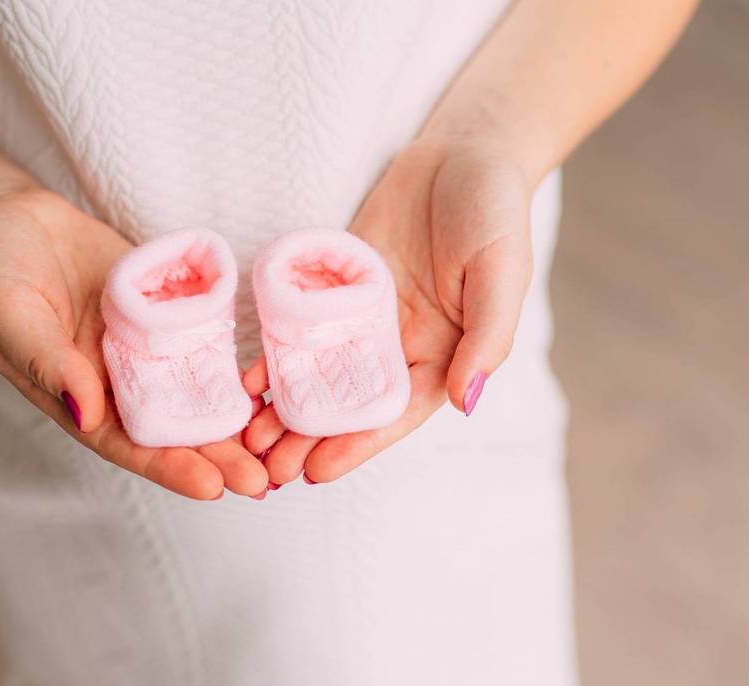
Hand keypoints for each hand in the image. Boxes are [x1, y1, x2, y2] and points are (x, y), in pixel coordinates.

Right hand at [0, 184, 269, 498]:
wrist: (6, 215)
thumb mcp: (6, 310)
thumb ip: (46, 360)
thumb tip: (87, 412)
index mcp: (72, 394)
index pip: (125, 443)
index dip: (169, 467)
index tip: (212, 488)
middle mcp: (112, 381)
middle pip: (170, 428)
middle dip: (216, 456)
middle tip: (264, 482)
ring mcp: (140, 348)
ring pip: (193, 392)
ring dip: (233, 419)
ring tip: (279, 442)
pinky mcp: (162, 313)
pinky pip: (200, 342)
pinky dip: (231, 364)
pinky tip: (270, 382)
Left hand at [242, 136, 533, 484]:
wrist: (465, 149)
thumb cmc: (496, 211)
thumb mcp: (502, 272)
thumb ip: (487, 336)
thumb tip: (464, 401)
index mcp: (444, 353)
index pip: (397, 411)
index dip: (359, 443)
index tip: (318, 472)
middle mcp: (400, 344)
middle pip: (352, 403)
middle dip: (312, 438)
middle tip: (266, 471)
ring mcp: (364, 317)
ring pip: (322, 373)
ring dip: (287, 408)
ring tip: (247, 439)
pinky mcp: (337, 285)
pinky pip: (303, 324)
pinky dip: (277, 353)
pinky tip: (246, 379)